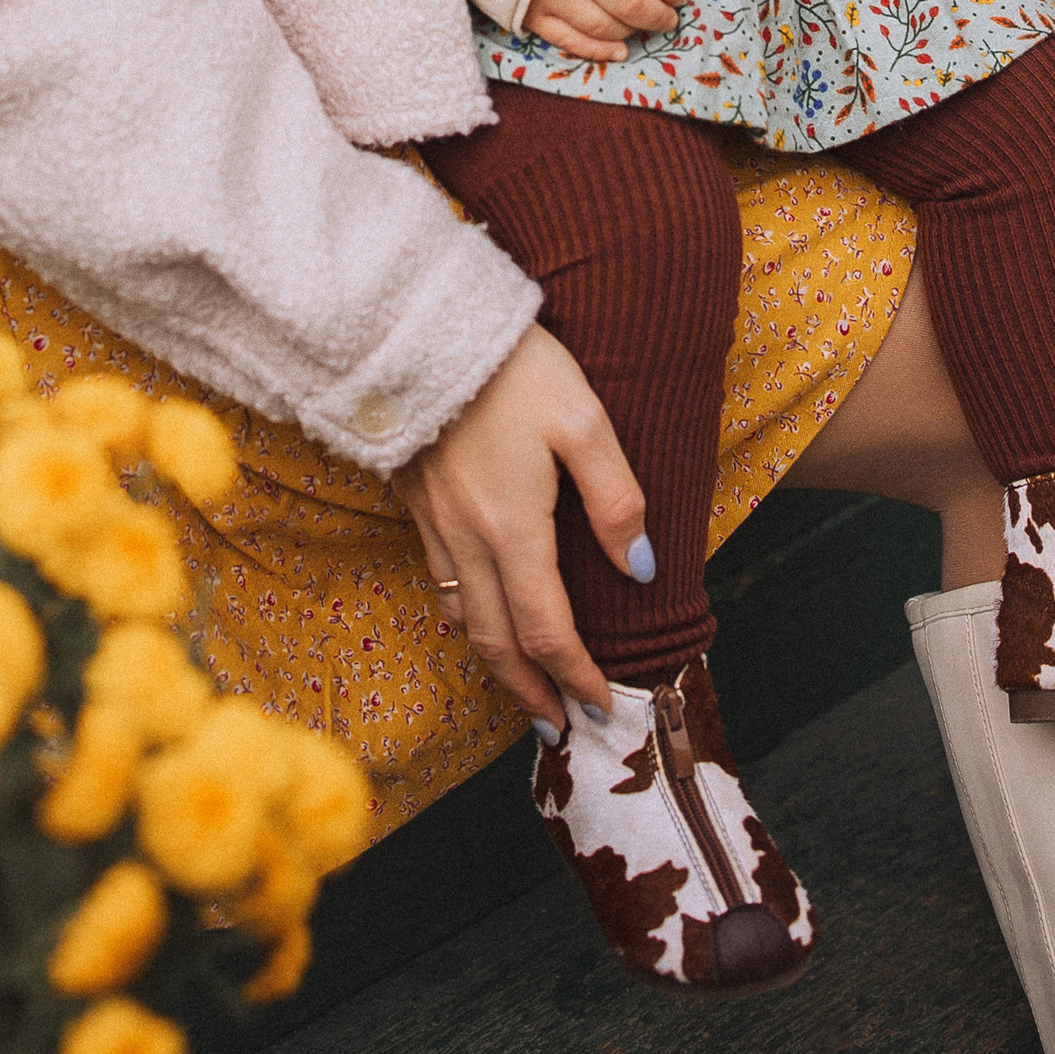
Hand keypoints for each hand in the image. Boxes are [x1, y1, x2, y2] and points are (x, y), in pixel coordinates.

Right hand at [393, 324, 649, 729]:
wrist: (415, 324)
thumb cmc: (509, 366)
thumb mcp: (581, 419)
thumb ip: (616, 498)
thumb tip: (641, 569)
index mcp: (513, 527)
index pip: (548, 630)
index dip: (576, 677)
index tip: (602, 708)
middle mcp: (467, 539)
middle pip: (497, 642)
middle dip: (532, 693)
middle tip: (559, 729)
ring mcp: (433, 522)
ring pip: (462, 617)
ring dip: (497, 662)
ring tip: (525, 687)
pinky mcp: (413, 500)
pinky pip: (438, 580)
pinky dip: (464, 616)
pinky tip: (478, 614)